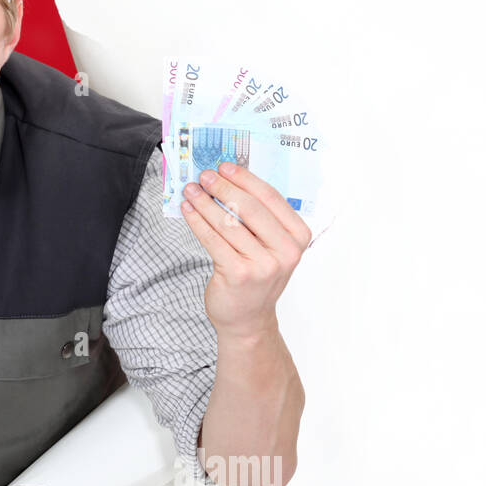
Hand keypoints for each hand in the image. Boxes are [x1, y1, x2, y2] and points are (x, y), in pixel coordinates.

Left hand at [180, 161, 311, 339]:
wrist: (248, 319)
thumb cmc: (257, 276)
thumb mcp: (270, 246)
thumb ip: (260, 218)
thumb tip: (230, 180)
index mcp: (298, 237)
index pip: (271, 198)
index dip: (245, 179)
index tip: (225, 167)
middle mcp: (286, 251)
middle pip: (249, 208)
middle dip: (223, 188)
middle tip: (204, 176)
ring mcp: (263, 264)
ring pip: (227, 222)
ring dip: (205, 202)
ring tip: (190, 190)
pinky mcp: (238, 274)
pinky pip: (212, 239)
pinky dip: (197, 221)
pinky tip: (188, 210)